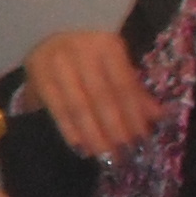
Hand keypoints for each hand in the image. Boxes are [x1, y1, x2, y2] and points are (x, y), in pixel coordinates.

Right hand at [20, 31, 159, 157]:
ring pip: (79, 106)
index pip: (123, 84)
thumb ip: (134, 90)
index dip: (133, 113)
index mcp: (106, 45)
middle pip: (101, 96)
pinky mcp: (38, 75)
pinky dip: (70, 131)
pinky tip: (82, 149)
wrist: (46, 40)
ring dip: (94, 134)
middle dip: (115, 128)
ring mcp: (57, 62)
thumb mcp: (114, 66)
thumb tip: (157, 116)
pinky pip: (57, 109)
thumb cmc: (89, 57)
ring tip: (105, 156)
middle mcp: (81, 50)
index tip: (142, 139)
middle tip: (123, 154)